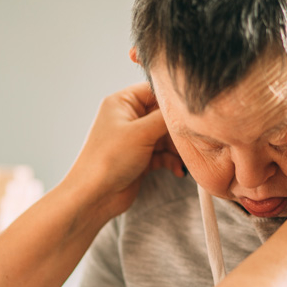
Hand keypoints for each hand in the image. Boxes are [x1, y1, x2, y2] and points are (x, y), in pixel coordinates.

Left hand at [63, 82, 183, 220]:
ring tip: (186, 158)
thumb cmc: (109, 159)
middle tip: (190, 140)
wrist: (95, 196)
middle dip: (178, 129)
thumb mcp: (142, 132)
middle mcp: (128, 117)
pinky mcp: (140, 157)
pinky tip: (178, 170)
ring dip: (177, 148)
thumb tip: (186, 108)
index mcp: (122, 102)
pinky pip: (163, 153)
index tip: (192, 110)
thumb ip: (166, 117)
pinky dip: (172, 160)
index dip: (173, 100)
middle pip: (163, 115)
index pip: (154, 90)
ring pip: (166, 136)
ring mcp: (135, 138)